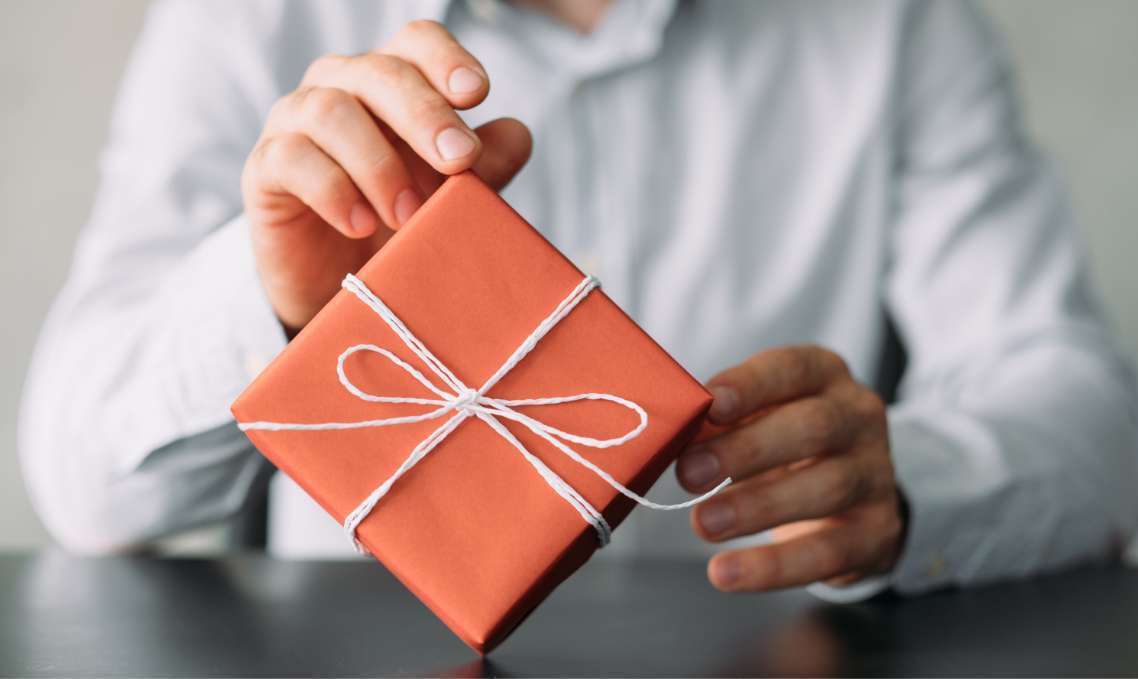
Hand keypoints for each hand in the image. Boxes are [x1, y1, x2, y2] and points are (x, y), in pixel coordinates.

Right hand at [242, 20, 531, 334]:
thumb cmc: (400, 224)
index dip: (446, 59)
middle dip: (424, 114)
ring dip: (379, 164)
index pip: (415, 43)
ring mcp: (295, 123)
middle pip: (380, 72)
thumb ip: (484, 167)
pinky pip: (292, 159)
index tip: (477, 93)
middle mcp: (340, 87)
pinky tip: (361, 224)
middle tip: (458, 160)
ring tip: (409, 216)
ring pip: (331, 111)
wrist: (343, 285)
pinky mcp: (265, 169)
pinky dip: (333, 191)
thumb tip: (517, 134)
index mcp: (390, 82)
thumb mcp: (452, 198)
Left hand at [676, 345, 905, 590]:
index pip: (793, 369)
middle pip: (813, 427)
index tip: (710, 405)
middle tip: (690, 473)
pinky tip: (726, 572)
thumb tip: (674, 435)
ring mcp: (875, 473)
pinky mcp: (877, 531)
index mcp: (824, 375)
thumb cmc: (784, 442)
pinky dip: (773, 567)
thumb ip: (721, 423)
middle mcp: (858, 416)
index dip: (751, 385)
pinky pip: (828, 552)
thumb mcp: (757, 417)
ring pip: (826, 488)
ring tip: (703, 523)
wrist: (850, 497)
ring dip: (756, 507)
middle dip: (747, 450)